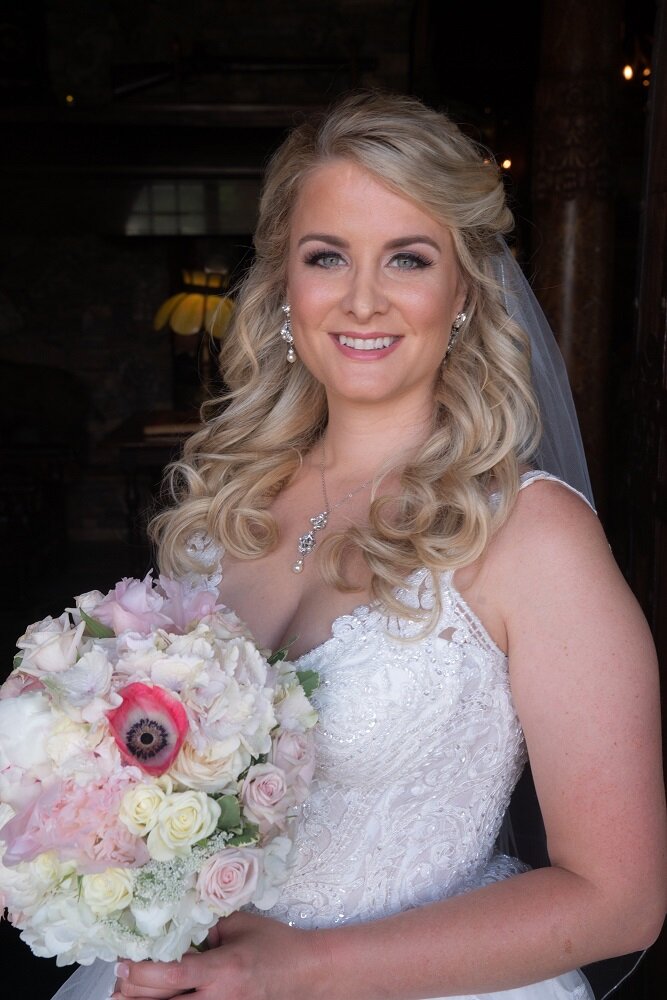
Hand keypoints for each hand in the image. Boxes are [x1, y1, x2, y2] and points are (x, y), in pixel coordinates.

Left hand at [112, 911, 330, 999]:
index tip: (123, 963)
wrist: (304, 973)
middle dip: (133, 991)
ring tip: (128, 991)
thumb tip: (174, 920)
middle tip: (118, 977)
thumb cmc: (274, 945)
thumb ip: (206, 924)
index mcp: (221, 970)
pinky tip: (157, 997)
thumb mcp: (239, 925)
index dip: (141, 973)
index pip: (171, 976)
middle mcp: (218, 998)